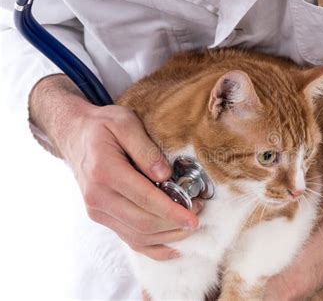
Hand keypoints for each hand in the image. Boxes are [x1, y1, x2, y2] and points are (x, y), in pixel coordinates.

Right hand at [29, 75, 201, 259]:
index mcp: (105, 171)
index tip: (194, 217)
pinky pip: (129, 240)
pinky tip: (173, 247)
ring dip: (168, 235)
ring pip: (138, 235)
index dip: (172, 211)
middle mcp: (98, 196)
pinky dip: (153, 247)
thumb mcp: (125, 123)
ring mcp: (97, 210)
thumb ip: (146, 148)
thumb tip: (165, 174)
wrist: (75, 136)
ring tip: (190, 225)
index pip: (145, 199)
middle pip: (143, 222)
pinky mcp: (101, 217)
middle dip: (175, 224)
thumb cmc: (103, 127)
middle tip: (198, 214)